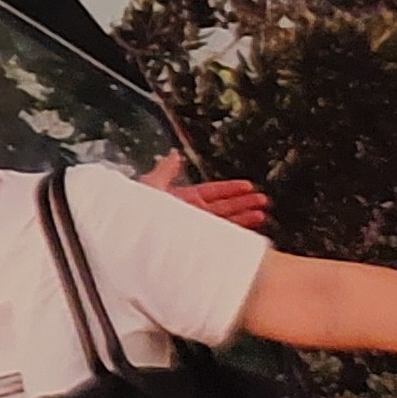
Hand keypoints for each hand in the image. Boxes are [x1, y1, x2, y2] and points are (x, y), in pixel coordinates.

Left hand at [143, 152, 271, 232]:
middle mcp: (192, 216)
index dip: (230, 189)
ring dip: (244, 217)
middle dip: (244, 203)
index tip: (248, 186)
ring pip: (225, 222)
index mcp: (183, 200)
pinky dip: (235, 234)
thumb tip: (174, 154)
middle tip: (263, 200)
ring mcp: (196, 230)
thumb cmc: (136, 209)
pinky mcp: (197, 243)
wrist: (133, 233)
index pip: (213, 192)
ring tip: (262, 213)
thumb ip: (166, 169)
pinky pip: (220, 238)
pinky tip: (248, 233)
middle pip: (224, 207)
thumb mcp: (151, 184)